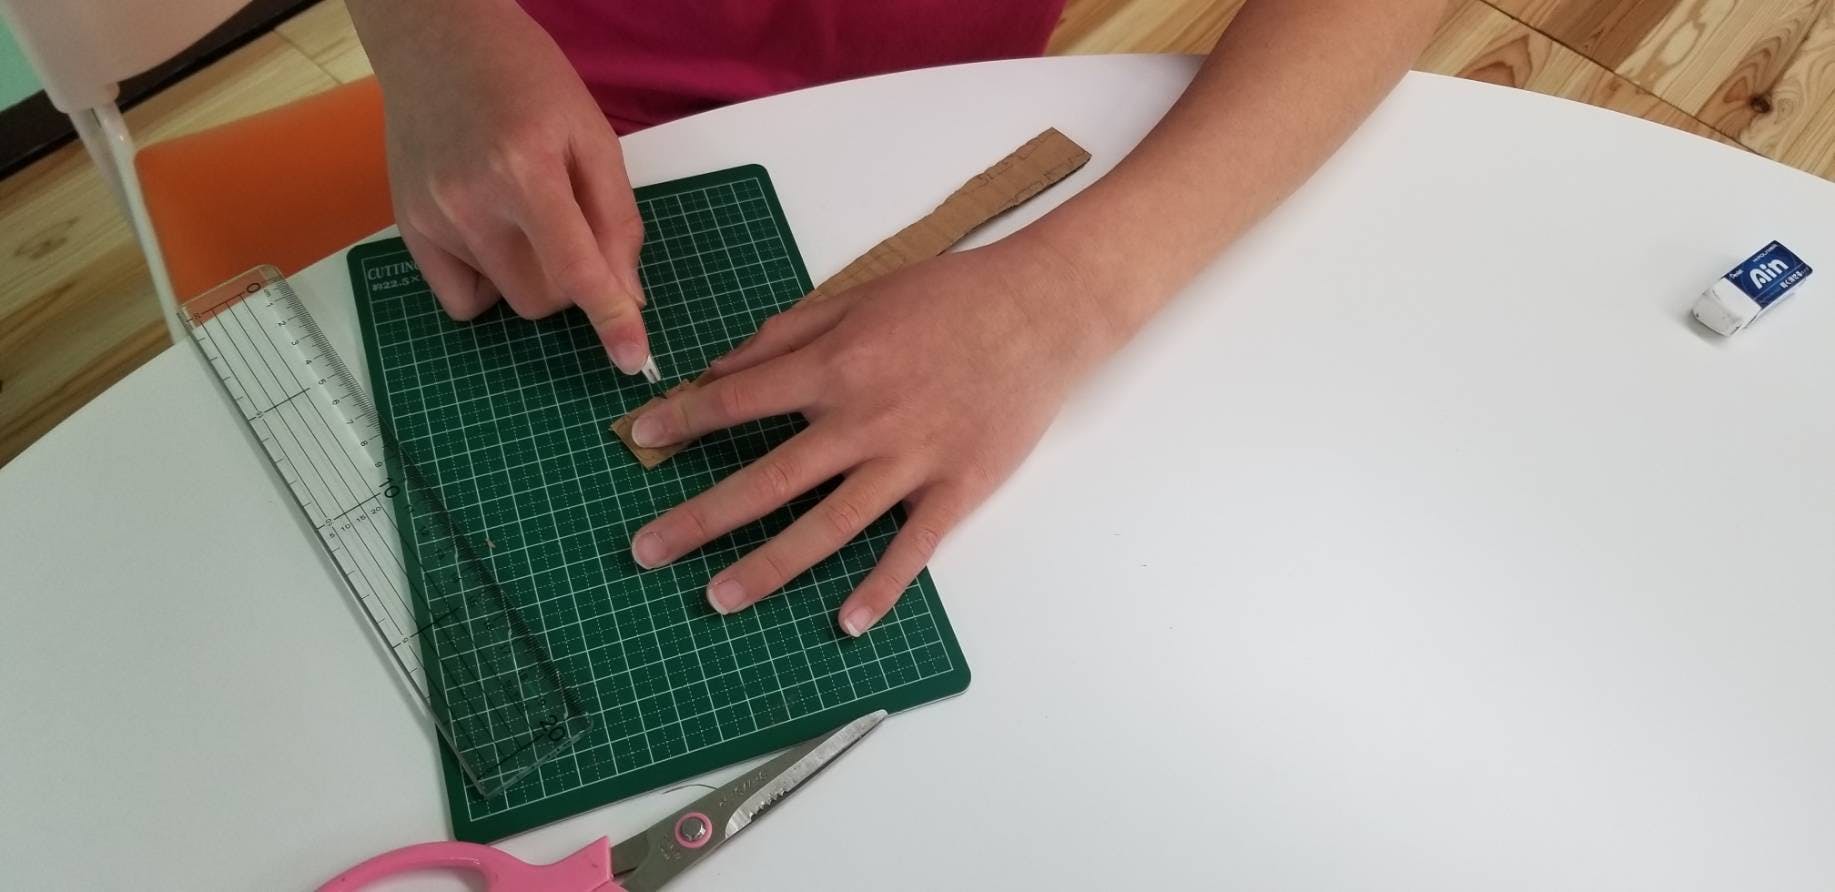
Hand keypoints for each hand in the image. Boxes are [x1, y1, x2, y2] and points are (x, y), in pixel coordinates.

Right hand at [352, 0, 651, 372]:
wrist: (437, 43)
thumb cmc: (525, 81)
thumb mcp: (593, 135)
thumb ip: (616, 218)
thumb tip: (628, 294)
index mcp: (526, 170)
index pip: (575, 268)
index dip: (611, 318)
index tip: (632, 358)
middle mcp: (471, 201)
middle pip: (543, 299)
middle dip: (572, 281)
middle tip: (570, 226)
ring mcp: (433, 219)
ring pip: (507, 301)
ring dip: (533, 276)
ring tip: (525, 215)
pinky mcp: (409, 229)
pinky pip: (462, 301)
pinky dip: (488, 283)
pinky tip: (492, 235)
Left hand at [625, 238, 1119, 634]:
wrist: (1043, 311)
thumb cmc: (952, 298)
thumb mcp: (862, 296)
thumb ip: (789, 331)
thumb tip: (722, 365)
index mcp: (836, 366)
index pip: (740, 400)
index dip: (684, 421)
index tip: (640, 440)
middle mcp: (864, 420)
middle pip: (768, 479)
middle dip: (700, 517)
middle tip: (647, 550)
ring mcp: (911, 461)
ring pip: (828, 525)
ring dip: (769, 566)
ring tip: (719, 598)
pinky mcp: (957, 488)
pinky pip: (912, 548)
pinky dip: (881, 588)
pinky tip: (846, 623)